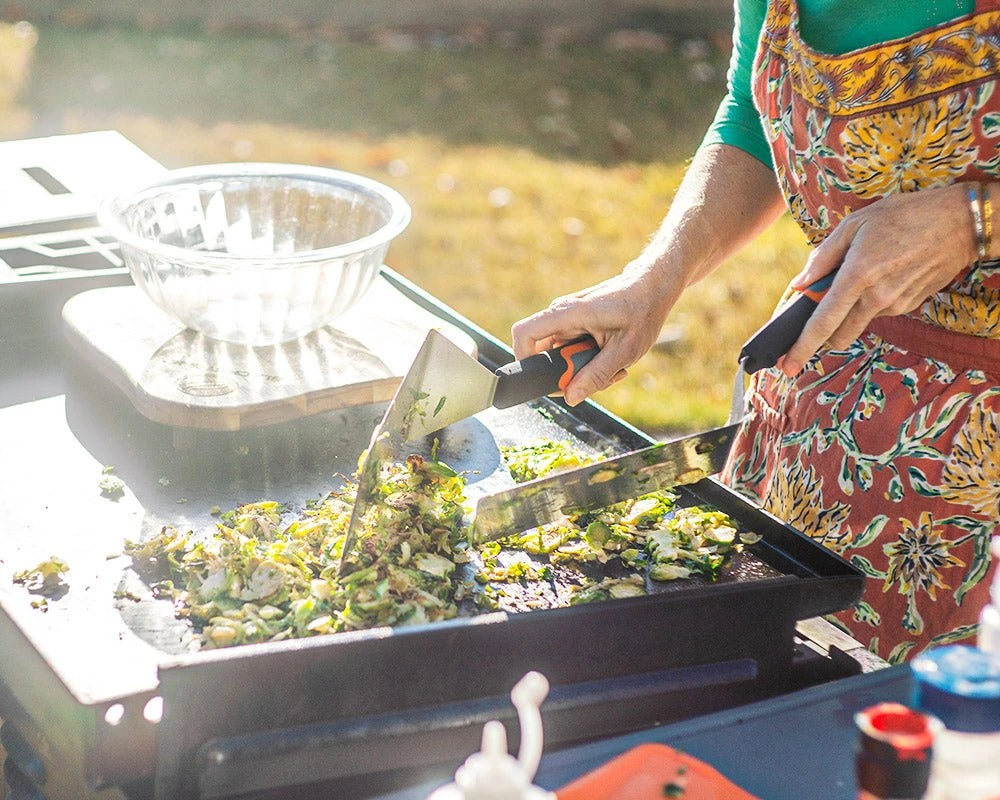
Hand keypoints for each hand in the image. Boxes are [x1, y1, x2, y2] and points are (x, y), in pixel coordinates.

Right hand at [511, 267, 679, 404]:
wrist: (653, 288)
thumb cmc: (642, 312)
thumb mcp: (624, 351)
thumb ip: (596, 375)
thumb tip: (571, 397)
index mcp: (568, 314)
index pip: (524, 334)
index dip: (524, 360)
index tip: (543, 379)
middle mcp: (562, 314)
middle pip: (545, 354)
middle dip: (568, 375)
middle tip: (600, 380)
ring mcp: (568, 319)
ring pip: (562, 356)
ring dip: (584, 370)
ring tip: (614, 368)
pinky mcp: (576, 324)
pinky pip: (572, 350)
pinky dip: (590, 361)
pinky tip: (613, 360)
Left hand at [780, 183, 978, 375]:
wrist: (960, 222)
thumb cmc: (904, 215)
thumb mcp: (855, 224)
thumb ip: (823, 257)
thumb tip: (800, 284)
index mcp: (857, 275)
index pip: (823, 322)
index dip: (802, 347)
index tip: (788, 365)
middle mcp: (877, 297)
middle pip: (839, 337)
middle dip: (822, 337)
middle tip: (813, 327)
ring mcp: (896, 304)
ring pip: (858, 324)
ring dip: (849, 313)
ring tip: (860, 278)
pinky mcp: (910, 306)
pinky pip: (879, 312)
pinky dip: (870, 302)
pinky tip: (882, 276)